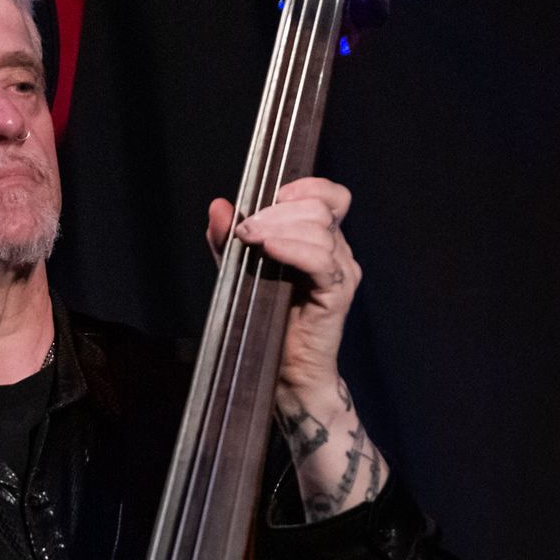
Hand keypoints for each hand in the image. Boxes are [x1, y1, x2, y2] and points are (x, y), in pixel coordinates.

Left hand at [206, 175, 359, 399]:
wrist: (283, 373)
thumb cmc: (264, 321)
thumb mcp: (239, 272)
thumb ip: (228, 240)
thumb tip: (218, 206)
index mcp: (320, 239)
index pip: (330, 197)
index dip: (307, 186)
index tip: (272, 195)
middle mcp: (337, 251)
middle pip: (319, 209)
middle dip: (277, 212)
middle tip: (244, 230)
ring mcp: (341, 272)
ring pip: (320, 230)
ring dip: (279, 228)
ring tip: (249, 241)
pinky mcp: (337, 294)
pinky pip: (322, 261)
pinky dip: (294, 249)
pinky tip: (269, 250)